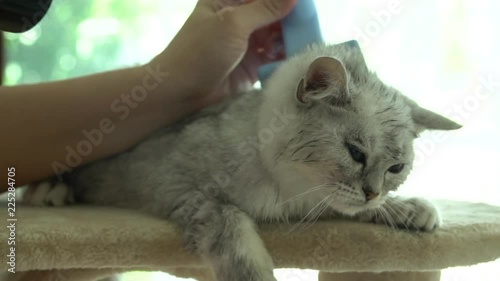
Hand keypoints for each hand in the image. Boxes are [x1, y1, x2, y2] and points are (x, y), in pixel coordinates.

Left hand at [151, 0, 296, 110]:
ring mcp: (246, 42)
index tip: (304, 4)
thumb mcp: (232, 23)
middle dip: (290, 17)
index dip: (283, 0)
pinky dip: (286, 55)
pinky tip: (297, 55)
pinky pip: (275, 56)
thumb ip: (265, 8)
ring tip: (305, 40)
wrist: (182, 93)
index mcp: (228, 0)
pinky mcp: (253, 64)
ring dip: (290, 37)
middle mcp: (239, 19)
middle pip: (273, 12)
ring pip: (277, 34)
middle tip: (310, 23)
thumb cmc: (199, 52)